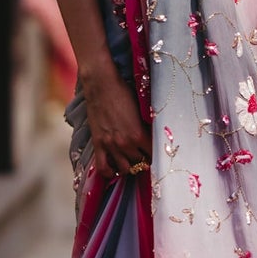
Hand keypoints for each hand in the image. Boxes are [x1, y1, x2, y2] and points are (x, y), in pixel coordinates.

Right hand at [83, 64, 149, 181]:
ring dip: (129, 166)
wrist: (102, 85)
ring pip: (124, 169)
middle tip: (145, 157)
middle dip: (144, 161)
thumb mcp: (141, 110)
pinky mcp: (98, 144)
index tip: (158, 155)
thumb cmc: (124, 93)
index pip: (153, 155)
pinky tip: (114, 170)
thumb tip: (154, 137)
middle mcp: (125, 143)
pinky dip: (109, 173)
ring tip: (131, 161)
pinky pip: (103, 167)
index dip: (157, 155)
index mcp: (139, 135)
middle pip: (140, 163)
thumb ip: (146, 127)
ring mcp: (110, 145)